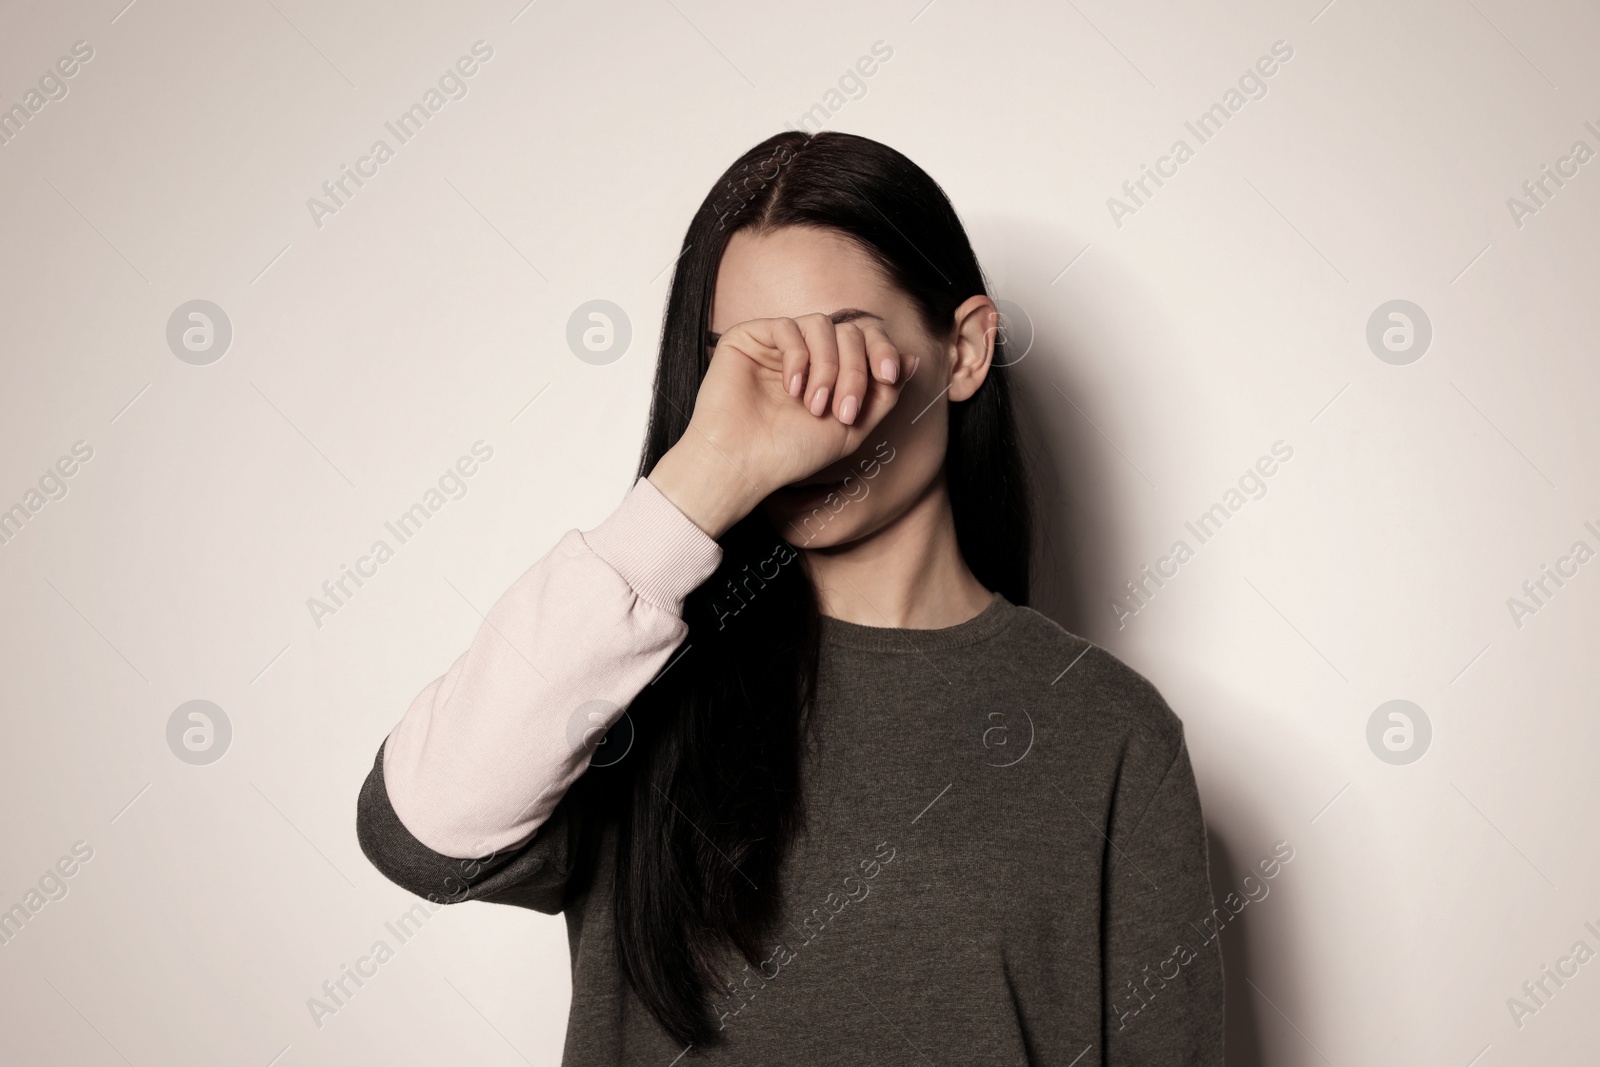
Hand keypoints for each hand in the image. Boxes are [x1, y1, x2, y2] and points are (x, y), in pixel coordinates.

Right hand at [648, 314, 912, 537]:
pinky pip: (788, 327)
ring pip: (822, 325)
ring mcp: (777, 344)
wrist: (741, 465)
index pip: (865, 341)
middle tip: (844, 411)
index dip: (883, 351)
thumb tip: (912, 359)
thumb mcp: (851, 429)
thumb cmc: (790, 455)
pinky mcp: (749, 337)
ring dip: (828, 367)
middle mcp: (806, 353)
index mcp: (830, 370)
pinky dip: (799, 358)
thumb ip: (883, 395)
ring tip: (815, 405)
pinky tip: (793, 389)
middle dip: (855, 371)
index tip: (889, 377)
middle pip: (849, 333)